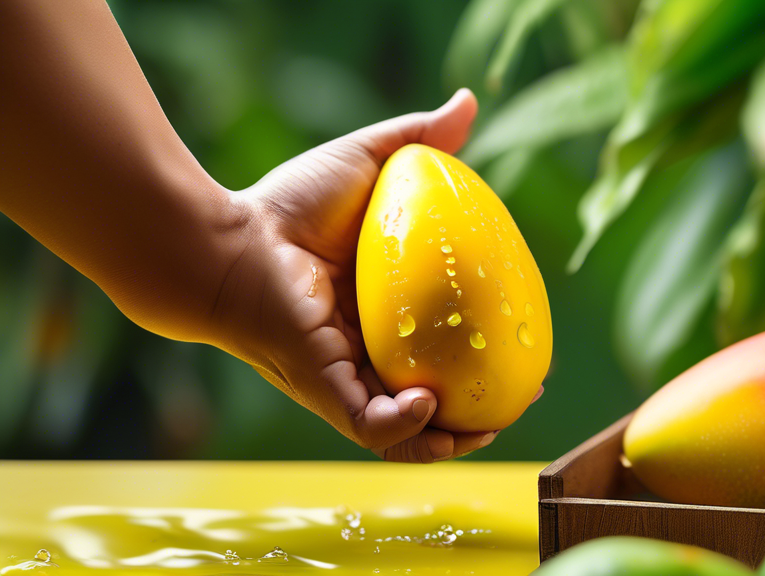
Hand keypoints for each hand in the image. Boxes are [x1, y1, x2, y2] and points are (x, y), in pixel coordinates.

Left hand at [211, 89, 507, 461]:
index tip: (531, 351)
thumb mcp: (365, 164)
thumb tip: (468, 101)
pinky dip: (405, 428)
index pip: (450, 348)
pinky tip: (429, 402)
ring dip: (452, 439)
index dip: (492, 357)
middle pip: (441, 403)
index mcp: (388, 314)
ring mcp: (348, 378)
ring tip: (486, 424)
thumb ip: (418, 139)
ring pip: (409, 434)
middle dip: (482, 415)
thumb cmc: (288, 203)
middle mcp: (372, 354)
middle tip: (521, 397)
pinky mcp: (324, 389)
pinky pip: (372, 427)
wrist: (226, 239)